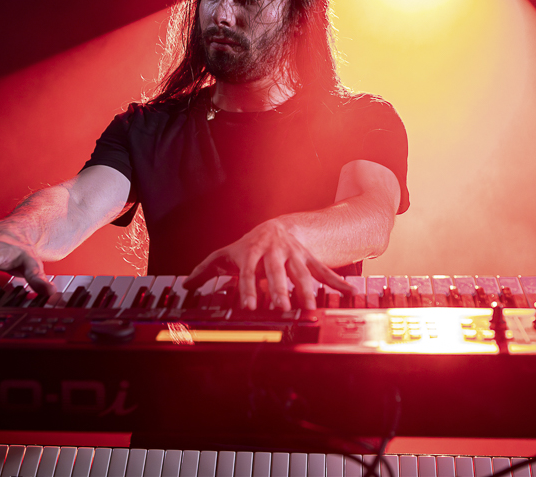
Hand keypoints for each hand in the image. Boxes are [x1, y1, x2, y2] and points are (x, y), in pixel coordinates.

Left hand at [183, 219, 354, 310]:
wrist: (276, 228)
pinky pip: (325, 271)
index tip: (248, 306)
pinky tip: (350, 293)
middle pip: (277, 272)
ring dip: (307, 290)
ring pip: (302, 273)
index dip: (247, 288)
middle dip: (279, 289)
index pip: (248, 272)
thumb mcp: (227, 254)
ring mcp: (294, 256)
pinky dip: (338, 282)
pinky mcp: (309, 260)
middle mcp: (274, 253)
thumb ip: (207, 269)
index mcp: (252, 252)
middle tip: (280, 306)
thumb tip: (186, 285)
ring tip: (310, 307)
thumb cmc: (248, 247)